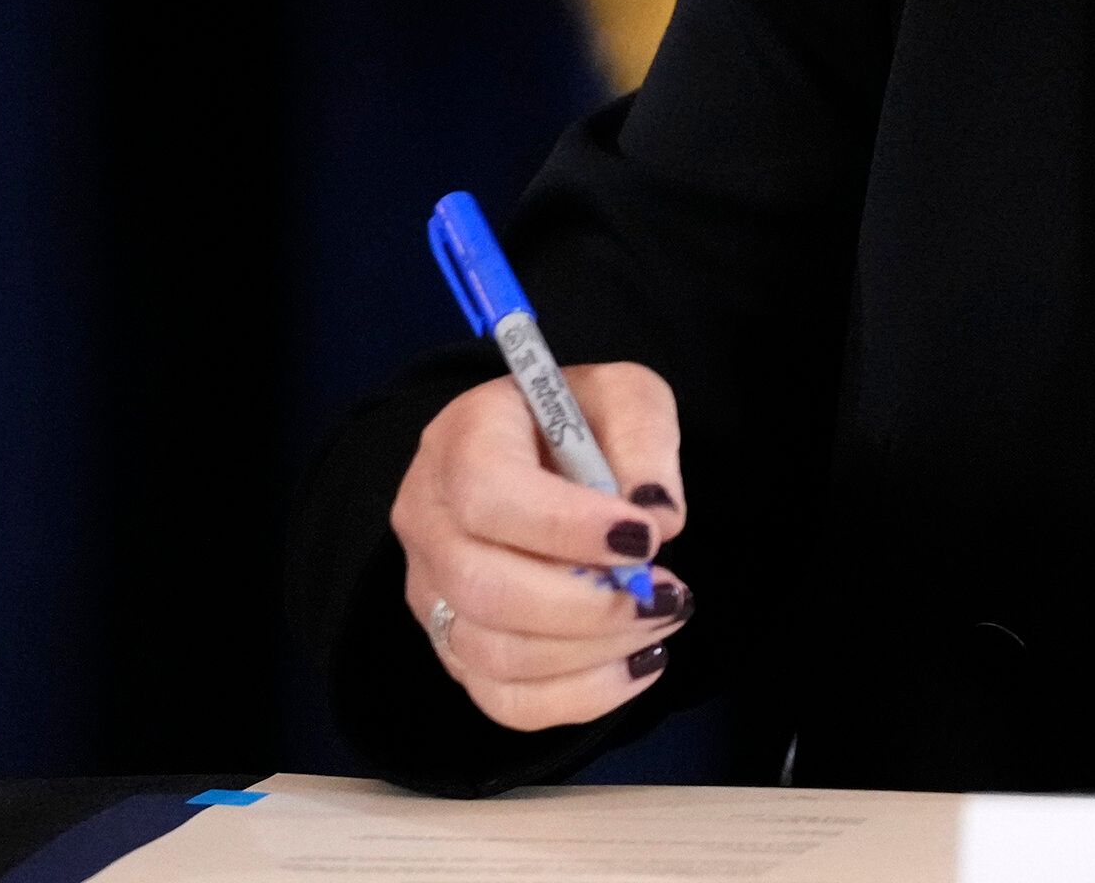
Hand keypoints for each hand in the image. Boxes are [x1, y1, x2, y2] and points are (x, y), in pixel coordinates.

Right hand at [391, 361, 691, 731]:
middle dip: (587, 605)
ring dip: (592, 652)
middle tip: (667, 593)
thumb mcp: (625, 395)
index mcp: (461, 441)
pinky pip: (503, 699)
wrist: (539, 452)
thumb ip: (644, 440)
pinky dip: (578, 697)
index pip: (488, 495)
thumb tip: (658, 517)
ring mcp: (432, 592)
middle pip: (483, 588)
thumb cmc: (582, 421)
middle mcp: (427, 520)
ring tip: (662, 618)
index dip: (565, 527)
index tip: (643, 537)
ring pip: (492, 653)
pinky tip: (638, 663)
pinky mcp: (455, 646)